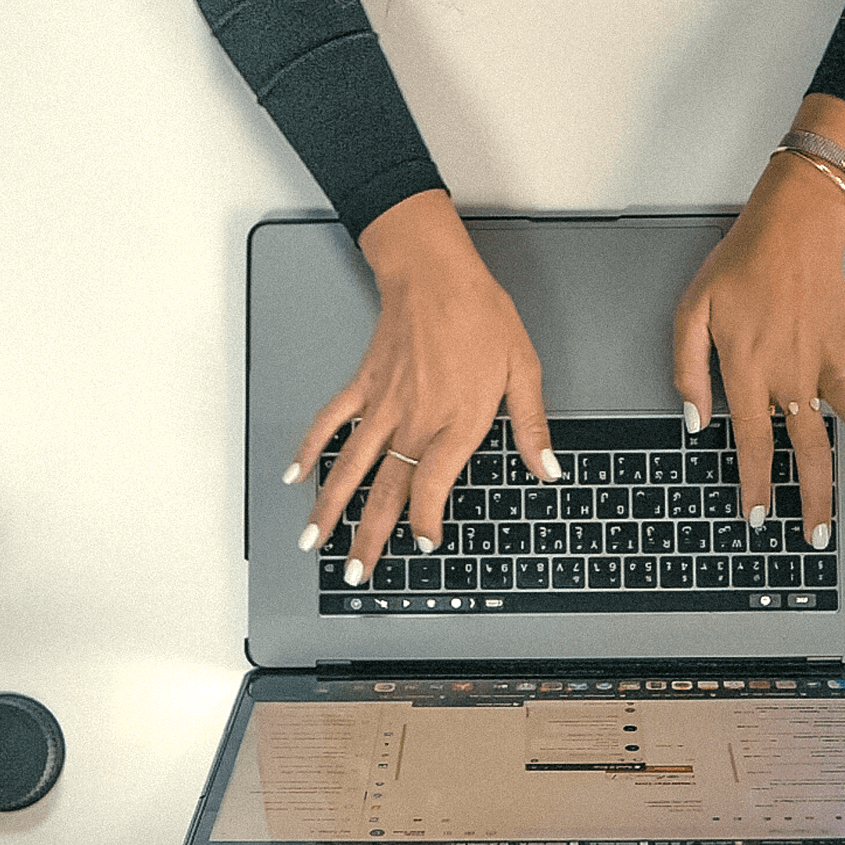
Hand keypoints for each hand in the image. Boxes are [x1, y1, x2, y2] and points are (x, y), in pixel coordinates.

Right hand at [285, 191, 560, 582]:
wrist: (435, 271)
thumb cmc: (480, 315)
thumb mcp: (523, 370)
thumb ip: (531, 427)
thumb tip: (548, 469)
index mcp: (456, 423)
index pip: (432, 486)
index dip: (426, 521)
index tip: (424, 545)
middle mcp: (414, 420)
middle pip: (385, 490)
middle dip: (368, 537)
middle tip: (356, 573)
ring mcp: (383, 405)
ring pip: (350, 466)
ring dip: (330, 507)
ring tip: (313, 541)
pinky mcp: (364, 385)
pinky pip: (331, 422)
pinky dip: (310, 449)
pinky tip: (296, 476)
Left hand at [673, 106, 844, 546]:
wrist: (789, 221)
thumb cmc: (738, 265)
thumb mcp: (691, 312)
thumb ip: (687, 370)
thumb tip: (695, 420)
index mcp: (749, 370)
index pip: (753, 443)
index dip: (755, 485)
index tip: (757, 518)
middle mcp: (793, 371)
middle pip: (809, 447)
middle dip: (814, 497)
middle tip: (815, 537)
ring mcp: (828, 356)